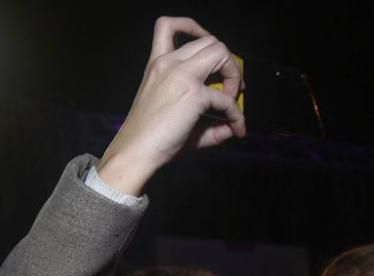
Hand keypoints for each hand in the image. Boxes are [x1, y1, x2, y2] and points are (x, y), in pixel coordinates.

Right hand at [96, 16, 244, 195]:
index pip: (169, 25)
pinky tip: (236, 128)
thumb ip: (206, 121)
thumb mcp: (178, 119)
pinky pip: (227, 99)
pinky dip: (237, 114)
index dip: (196, 30)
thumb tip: (231, 127)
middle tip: (229, 88)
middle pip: (210, 41)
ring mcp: (181, 75)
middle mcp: (168, 62)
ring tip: (231, 102)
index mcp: (157, 64)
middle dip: (227, 62)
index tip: (211, 57)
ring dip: (233, 75)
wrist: (136, 151)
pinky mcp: (193, 94)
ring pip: (220, 52)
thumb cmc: (151, 138)